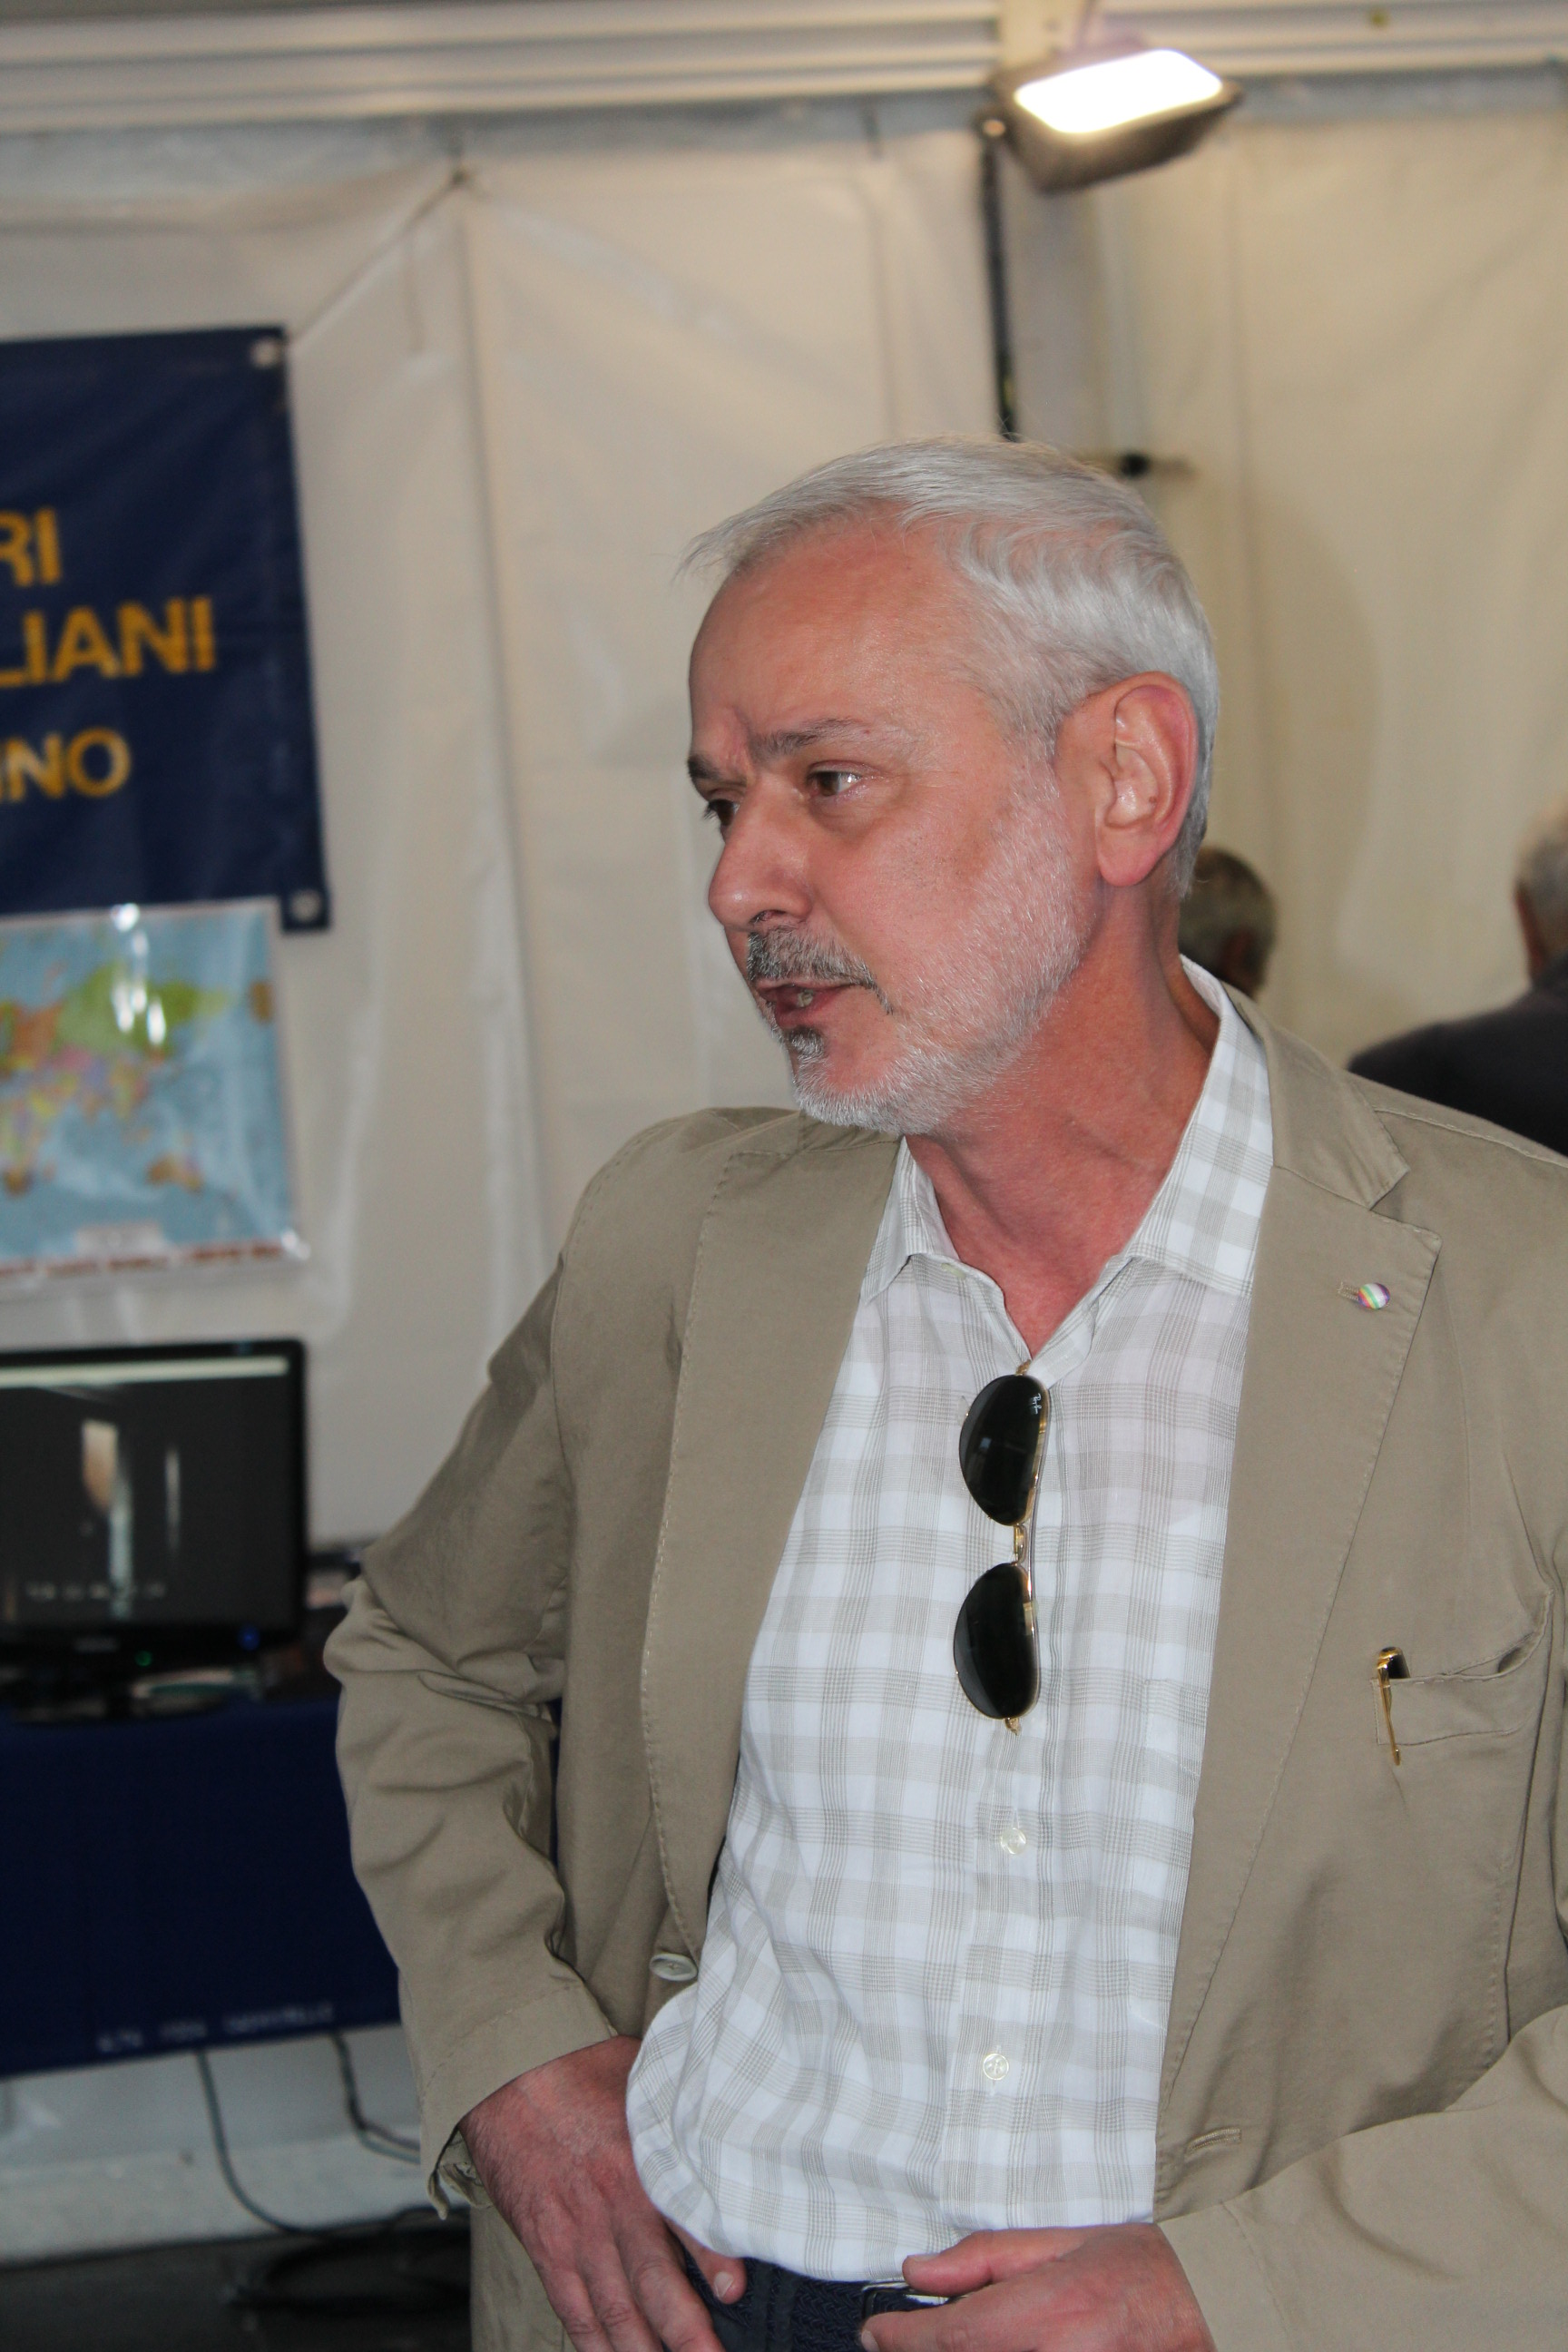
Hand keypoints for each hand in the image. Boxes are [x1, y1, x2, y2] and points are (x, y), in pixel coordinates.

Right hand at [461, 2035, 745, 2351]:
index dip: (711, 2256)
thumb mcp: (646, 2080)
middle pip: (652, 2283)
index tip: (736, 2290)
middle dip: (687, 2333)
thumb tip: (743, 2116)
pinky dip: (596, 2346)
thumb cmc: (586, 2072)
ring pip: (615, 2312)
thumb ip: (687, 2113)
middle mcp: (609, 2206)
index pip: (681, 2214)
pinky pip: (574, 2312)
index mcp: (641, 2159)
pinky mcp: (547, 2250)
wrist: (510, 2074)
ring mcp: (575, 2235)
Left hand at [859, 2225, 1214, 2351]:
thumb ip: (985, 2258)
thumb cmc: (1140, 2268)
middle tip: (905, 2340)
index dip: (902, 2339)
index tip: (875, 2333)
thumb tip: (919, 2270)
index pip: (952, 2337)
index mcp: (1046, 2314)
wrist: (1211, 2305)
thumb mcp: (1060, 2242)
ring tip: (958, 2338)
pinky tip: (993, 2345)